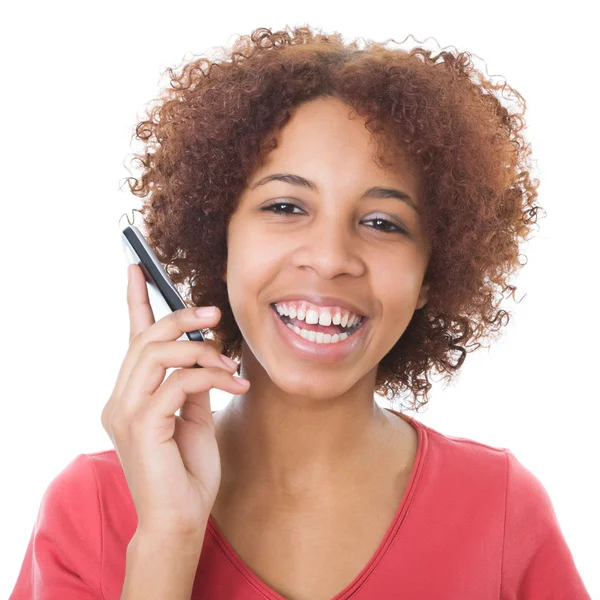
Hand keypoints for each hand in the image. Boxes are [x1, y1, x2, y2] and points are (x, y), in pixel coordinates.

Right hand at [101, 264, 248, 539]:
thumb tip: (203, 355)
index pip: (131, 339)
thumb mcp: (194, 417)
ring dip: (201, 350)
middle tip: (214, 314)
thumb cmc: (187, 471)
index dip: (136, 301)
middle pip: (146, 339)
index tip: (137, 268)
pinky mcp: (143, 426)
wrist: (181, 520)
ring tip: (230, 361)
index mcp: (131, 395)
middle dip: (181, 318)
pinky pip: (179, 382)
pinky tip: (235, 385)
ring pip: (158, 354)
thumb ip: (191, 385)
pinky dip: (211, 377)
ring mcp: (127, 412)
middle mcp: (121, 399)